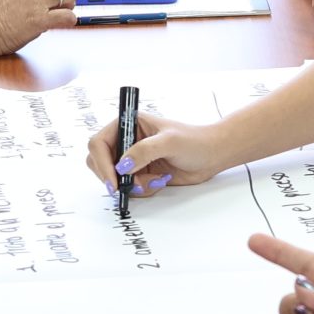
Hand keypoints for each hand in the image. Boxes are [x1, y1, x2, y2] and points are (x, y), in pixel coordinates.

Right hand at [85, 109, 233, 194]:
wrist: (213, 156)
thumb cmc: (195, 140)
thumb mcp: (169, 142)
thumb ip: (144, 151)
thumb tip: (122, 166)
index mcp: (128, 124)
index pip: (100, 143)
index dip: (102, 162)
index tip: (113, 179)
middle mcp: (127, 140)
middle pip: (100, 162)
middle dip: (114, 177)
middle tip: (128, 187)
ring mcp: (133, 158)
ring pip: (115, 178)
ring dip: (133, 185)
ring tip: (157, 180)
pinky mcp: (141, 173)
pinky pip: (130, 187)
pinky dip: (142, 189)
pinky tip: (161, 180)